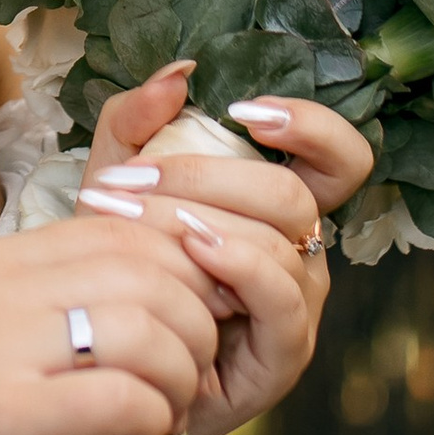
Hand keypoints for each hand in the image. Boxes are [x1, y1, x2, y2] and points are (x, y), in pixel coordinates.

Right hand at [0, 212, 222, 434]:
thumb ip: (50, 309)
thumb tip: (160, 288)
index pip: (121, 229)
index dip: (184, 275)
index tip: (194, 332)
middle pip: (144, 270)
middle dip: (195, 328)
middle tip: (191, 382)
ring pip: (143, 327)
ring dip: (179, 379)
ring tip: (165, 417)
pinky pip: (121, 395)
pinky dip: (151, 422)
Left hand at [75, 62, 372, 434]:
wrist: (93, 361)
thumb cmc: (114, 267)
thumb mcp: (114, 181)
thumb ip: (137, 122)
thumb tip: (181, 74)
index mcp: (277, 208)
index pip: (340, 158)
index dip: (312, 126)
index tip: (245, 110)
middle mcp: (301, 254)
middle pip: (296, 194)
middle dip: (210, 174)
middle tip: (130, 179)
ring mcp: (297, 306)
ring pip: (282, 241)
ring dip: (199, 217)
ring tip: (125, 216)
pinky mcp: (283, 355)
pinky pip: (283, 298)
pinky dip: (240, 264)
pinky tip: (191, 251)